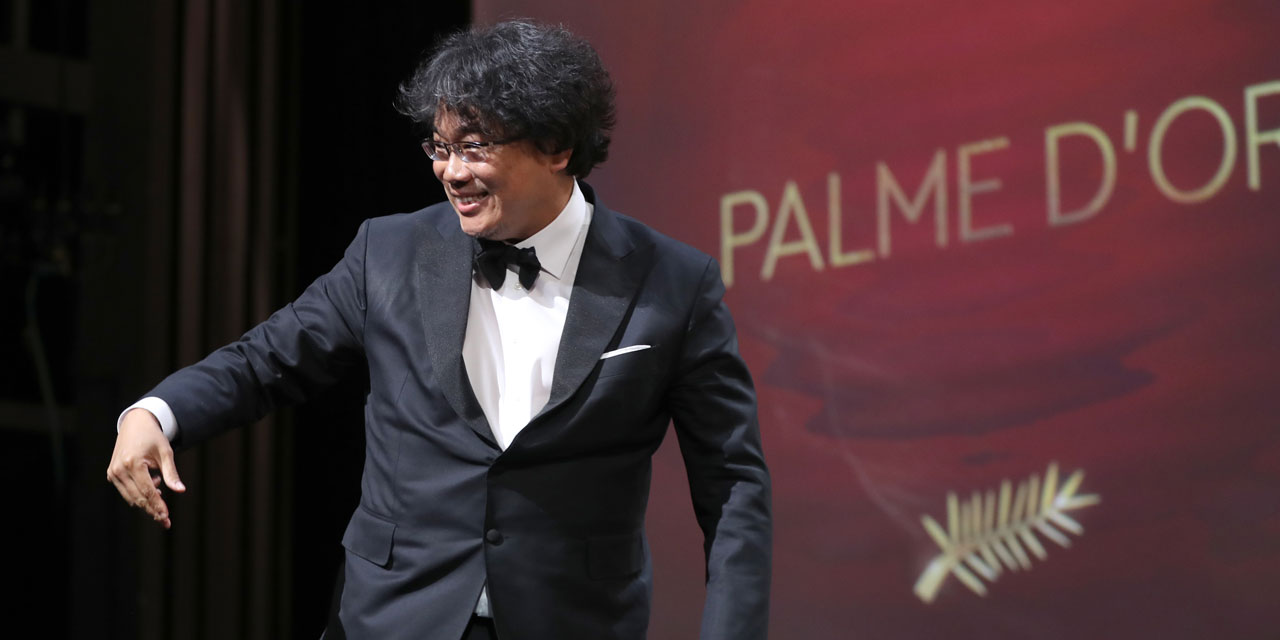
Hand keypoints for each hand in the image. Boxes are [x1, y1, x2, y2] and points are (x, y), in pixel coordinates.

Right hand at [106, 408, 185, 528]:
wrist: (135, 424)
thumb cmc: (153, 437)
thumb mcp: (166, 452)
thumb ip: (171, 473)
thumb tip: (180, 490)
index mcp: (133, 463)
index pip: (147, 491)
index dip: (157, 506)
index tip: (166, 518)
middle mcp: (119, 470)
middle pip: (138, 498)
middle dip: (152, 510)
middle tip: (165, 520)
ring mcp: (113, 473)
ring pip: (131, 497)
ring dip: (146, 502)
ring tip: (161, 495)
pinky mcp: (111, 474)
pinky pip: (126, 491)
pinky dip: (139, 493)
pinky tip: (153, 483)